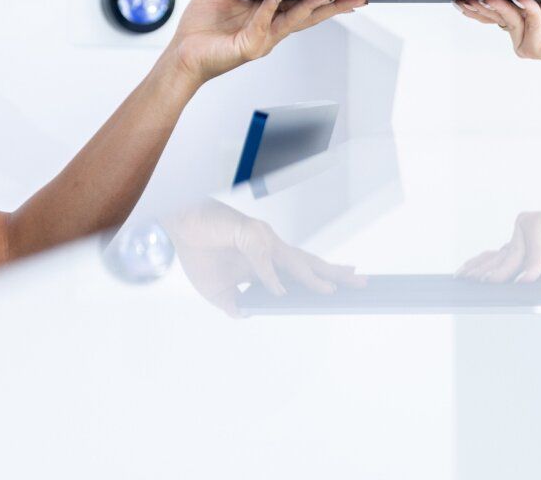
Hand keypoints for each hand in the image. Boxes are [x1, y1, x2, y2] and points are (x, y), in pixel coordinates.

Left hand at [164, 0, 367, 86]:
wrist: (181, 52)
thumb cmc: (200, 25)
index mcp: (268, 15)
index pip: (302, 5)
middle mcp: (270, 29)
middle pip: (309, 15)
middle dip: (335, 6)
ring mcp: (262, 40)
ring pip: (293, 21)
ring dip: (312, 6)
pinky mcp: (249, 48)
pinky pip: (264, 23)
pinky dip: (271, 8)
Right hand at [166, 201, 366, 316]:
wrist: (180, 227)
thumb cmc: (199, 252)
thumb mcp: (216, 291)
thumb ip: (234, 303)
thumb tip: (246, 314)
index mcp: (266, 263)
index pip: (300, 273)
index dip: (320, 281)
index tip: (340, 290)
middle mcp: (270, 250)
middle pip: (308, 264)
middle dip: (334, 275)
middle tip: (361, 281)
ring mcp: (262, 241)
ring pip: (294, 261)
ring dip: (313, 277)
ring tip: (331, 291)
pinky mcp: (250, 234)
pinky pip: (264, 260)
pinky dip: (271, 277)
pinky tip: (279, 292)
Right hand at [452, 0, 540, 69]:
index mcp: (523, 8)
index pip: (493, 6)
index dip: (476, 1)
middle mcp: (522, 25)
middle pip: (492, 17)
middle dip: (477, 7)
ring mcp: (529, 39)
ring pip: (506, 23)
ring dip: (502, 8)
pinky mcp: (539, 51)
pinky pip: (527, 31)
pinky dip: (531, 16)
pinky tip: (532, 6)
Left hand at [454, 200, 540, 303]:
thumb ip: (534, 290)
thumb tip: (512, 289)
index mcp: (527, 265)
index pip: (496, 269)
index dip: (479, 275)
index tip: (461, 286)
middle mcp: (525, 248)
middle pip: (494, 261)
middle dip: (477, 272)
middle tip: (458, 282)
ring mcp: (530, 234)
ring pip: (508, 255)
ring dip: (502, 271)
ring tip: (487, 284)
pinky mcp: (539, 221)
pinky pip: (530, 243)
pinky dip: (533, 260)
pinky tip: (533, 274)